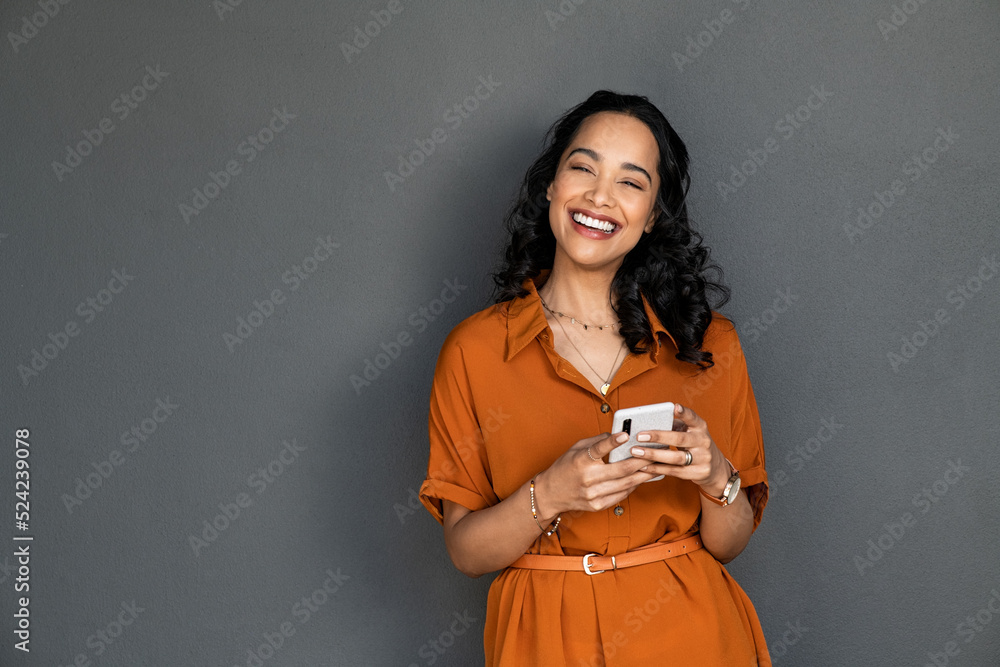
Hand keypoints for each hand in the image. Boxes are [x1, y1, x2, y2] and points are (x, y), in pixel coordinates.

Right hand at [535, 432, 657, 516]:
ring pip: (626, 484)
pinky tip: (641, 478)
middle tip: (655, 452)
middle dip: (642, 460)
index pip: (599, 449)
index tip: (626, 434)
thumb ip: (596, 441)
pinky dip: (633, 486)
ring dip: (643, 474)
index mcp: (581, 461)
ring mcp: (593, 494)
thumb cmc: (565, 467)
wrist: (550, 493)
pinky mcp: (597, 505)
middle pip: (621, 469)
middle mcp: (588, 478)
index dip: (613, 441)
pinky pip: (621, 495)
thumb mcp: (576, 448)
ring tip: (655, 466)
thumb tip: (619, 435)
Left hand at [627, 403, 729, 496]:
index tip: (674, 407)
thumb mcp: (691, 432)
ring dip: (654, 455)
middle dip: (658, 437)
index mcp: (700, 427)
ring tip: (637, 452)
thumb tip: (649, 422)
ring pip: (676, 457)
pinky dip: (658, 468)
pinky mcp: (698, 473)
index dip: (684, 412)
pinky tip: (644, 466)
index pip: (693, 417)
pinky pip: (675, 471)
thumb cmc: (695, 445)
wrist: (715, 468)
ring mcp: (703, 458)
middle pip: (680, 439)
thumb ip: (675, 426)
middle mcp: (703, 441)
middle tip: (639, 436)